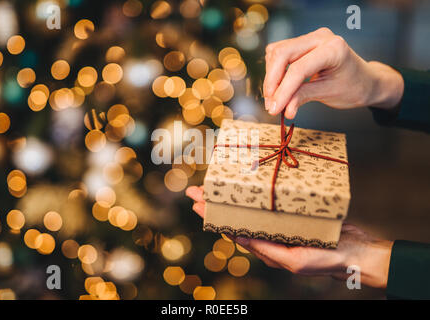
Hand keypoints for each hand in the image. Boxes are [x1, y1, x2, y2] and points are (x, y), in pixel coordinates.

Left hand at [186, 185, 392, 288]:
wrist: (357, 252)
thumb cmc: (328, 260)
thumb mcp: (294, 259)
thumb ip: (268, 250)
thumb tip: (241, 238)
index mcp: (267, 249)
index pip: (233, 230)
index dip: (213, 216)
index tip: (197, 203)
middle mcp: (270, 235)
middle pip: (236, 216)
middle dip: (215, 203)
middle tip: (197, 189)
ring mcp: (280, 223)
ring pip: (250, 207)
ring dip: (232, 195)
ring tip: (215, 183)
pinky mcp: (292, 213)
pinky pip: (269, 201)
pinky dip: (255, 192)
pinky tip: (248, 184)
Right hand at [263, 27, 403, 118]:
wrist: (364, 80)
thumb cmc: (353, 87)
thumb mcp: (328, 94)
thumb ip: (302, 98)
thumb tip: (282, 109)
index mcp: (333, 48)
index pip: (298, 69)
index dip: (282, 91)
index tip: (274, 109)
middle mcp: (320, 37)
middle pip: (282, 54)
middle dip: (272, 82)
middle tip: (271, 105)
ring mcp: (310, 38)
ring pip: (276, 53)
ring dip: (271, 77)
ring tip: (275, 99)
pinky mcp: (301, 43)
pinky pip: (278, 53)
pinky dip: (274, 71)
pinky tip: (279, 86)